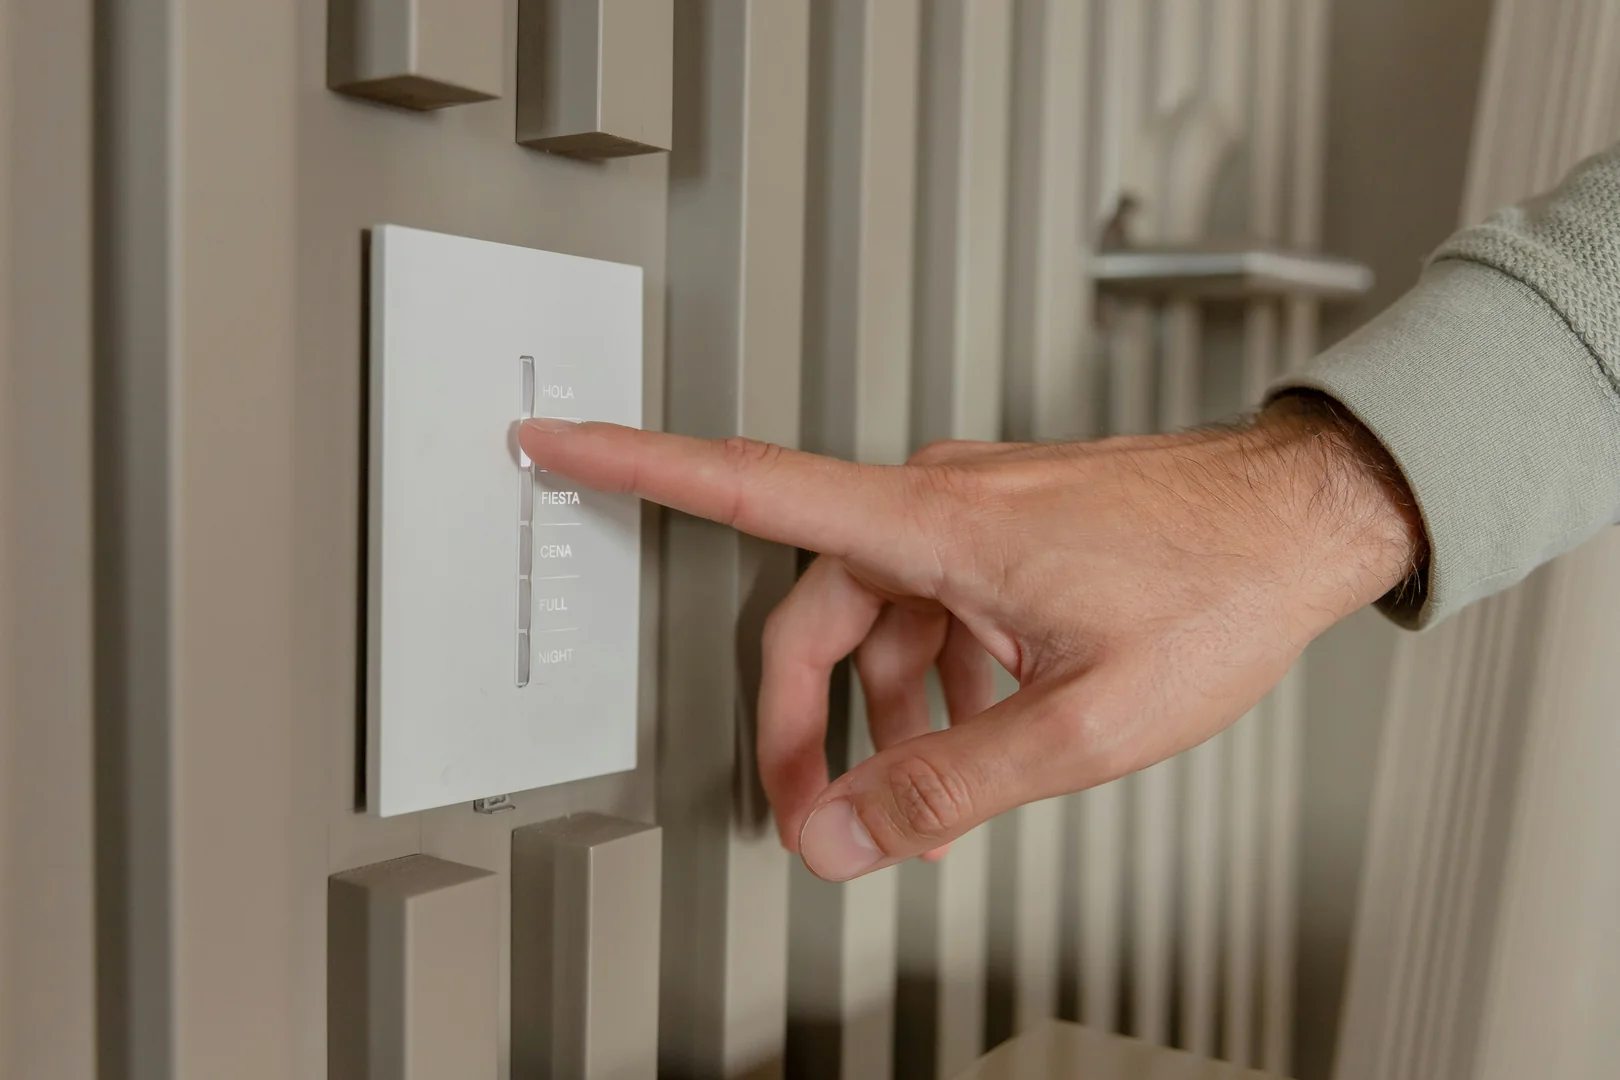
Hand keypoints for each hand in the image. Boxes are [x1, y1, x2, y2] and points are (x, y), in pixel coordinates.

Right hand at [518, 394, 1423, 881]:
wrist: (1306, 514)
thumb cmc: (1217, 582)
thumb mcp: (1080, 723)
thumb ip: (950, 784)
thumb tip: (847, 836)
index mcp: (934, 526)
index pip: (747, 486)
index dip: (634, 466)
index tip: (554, 440)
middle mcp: (940, 505)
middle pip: (809, 614)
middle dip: (798, 726)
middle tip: (809, 815)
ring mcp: (976, 516)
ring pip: (872, 621)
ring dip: (875, 714)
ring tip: (914, 799)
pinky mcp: (1008, 533)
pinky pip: (930, 610)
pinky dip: (929, 680)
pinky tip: (972, 735)